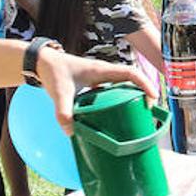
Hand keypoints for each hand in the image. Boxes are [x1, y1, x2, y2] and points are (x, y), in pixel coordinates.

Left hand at [39, 49, 157, 135]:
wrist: (42, 62)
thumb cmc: (53, 71)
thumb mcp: (59, 92)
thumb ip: (64, 112)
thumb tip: (71, 133)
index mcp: (102, 70)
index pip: (130, 73)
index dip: (144, 83)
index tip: (153, 97)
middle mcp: (105, 72)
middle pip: (132, 79)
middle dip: (144, 92)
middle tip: (149, 110)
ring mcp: (101, 77)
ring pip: (125, 84)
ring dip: (135, 95)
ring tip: (140, 112)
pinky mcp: (95, 83)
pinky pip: (114, 89)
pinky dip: (121, 99)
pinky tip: (118, 113)